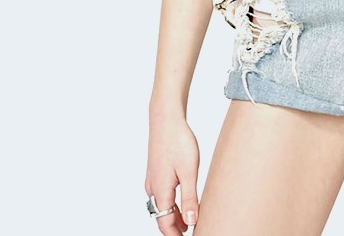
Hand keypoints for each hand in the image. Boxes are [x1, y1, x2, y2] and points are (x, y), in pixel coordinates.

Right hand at [145, 111, 200, 233]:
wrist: (165, 119)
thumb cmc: (178, 141)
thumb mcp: (189, 171)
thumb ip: (189, 198)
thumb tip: (191, 222)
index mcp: (161, 191)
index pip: (165, 223)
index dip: (176, 235)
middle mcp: (153, 188)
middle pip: (162, 216)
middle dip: (174, 228)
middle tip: (190, 233)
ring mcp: (152, 179)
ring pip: (161, 206)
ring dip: (173, 216)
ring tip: (188, 222)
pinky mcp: (155, 171)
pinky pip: (161, 195)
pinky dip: (170, 203)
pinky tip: (181, 201)